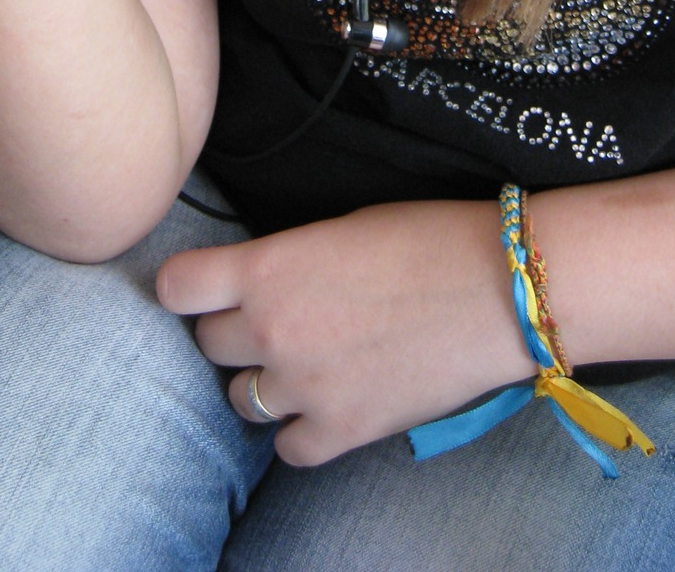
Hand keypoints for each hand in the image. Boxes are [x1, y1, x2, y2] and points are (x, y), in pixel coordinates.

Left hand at [157, 201, 532, 465]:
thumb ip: (287, 260)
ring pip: (241, 400)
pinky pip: (286, 448)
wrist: (499, 289)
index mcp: (268, 267)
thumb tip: (262, 279)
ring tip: (307, 361)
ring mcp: (304, 387)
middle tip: (276, 319)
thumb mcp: (340, 226)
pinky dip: (301, 430)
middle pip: (208, 344)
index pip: (175, 287)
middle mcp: (272, 329)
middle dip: (235, 330)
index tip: (206, 286)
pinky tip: (329, 403)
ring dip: (264, 381)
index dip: (188, 286)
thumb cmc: (427, 238)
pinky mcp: (341, 431)